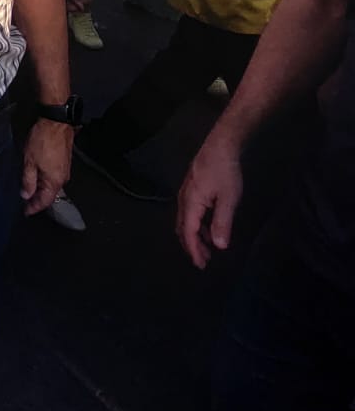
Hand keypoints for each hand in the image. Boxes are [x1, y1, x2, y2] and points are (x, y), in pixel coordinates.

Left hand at [21, 118, 72, 214]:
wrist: (55, 122)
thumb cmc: (42, 141)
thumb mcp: (29, 162)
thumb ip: (28, 181)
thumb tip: (26, 195)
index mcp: (54, 181)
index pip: (44, 202)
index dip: (34, 208)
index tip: (26, 212)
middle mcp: (62, 178)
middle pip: (49, 195)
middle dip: (37, 199)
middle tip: (25, 202)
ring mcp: (65, 170)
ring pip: (52, 185)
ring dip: (41, 189)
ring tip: (29, 190)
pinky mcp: (64, 161)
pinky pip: (54, 176)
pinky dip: (45, 180)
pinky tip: (36, 176)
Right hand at [176, 131, 243, 268]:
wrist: (221, 145)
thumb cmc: (225, 172)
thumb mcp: (228, 198)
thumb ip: (222, 222)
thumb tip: (220, 246)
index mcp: (190, 203)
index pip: (188, 232)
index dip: (193, 250)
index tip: (201, 265)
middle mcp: (183, 199)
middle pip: (182, 228)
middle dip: (191, 246)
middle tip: (204, 261)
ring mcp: (185, 192)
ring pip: (184, 220)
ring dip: (194, 236)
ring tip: (208, 248)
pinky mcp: (191, 188)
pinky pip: (189, 212)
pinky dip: (196, 225)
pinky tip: (208, 227)